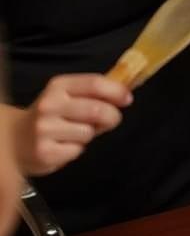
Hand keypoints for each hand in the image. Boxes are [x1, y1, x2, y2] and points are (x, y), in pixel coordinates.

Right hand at [8, 76, 130, 175]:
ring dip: (90, 135)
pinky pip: (77, 151)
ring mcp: (45, 130)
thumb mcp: (68, 95)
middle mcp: (49, 105)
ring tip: (75, 132)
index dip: (116, 91)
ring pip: (88, 133)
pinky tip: (63, 144)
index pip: (95, 83)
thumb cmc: (51, 114)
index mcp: (59, 86)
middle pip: (97, 110)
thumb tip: (126, 93)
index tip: (127, 99)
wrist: (15, 138)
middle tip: (110, 120)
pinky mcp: (44, 152)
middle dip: (112, 117)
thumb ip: (94, 93)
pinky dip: (77, 149)